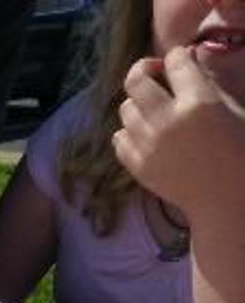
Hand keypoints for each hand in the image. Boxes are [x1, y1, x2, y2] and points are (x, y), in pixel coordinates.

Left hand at [116, 48, 244, 225]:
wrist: (227, 197)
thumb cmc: (240, 150)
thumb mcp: (235, 109)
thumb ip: (209, 83)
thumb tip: (189, 60)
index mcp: (198, 103)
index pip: (175, 61)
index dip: (177, 56)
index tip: (180, 60)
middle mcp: (167, 121)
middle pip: (136, 80)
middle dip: (144, 69)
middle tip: (156, 73)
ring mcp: (148, 145)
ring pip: (125, 109)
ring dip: (138, 102)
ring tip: (154, 108)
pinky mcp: (137, 166)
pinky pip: (119, 138)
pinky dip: (129, 131)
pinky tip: (145, 132)